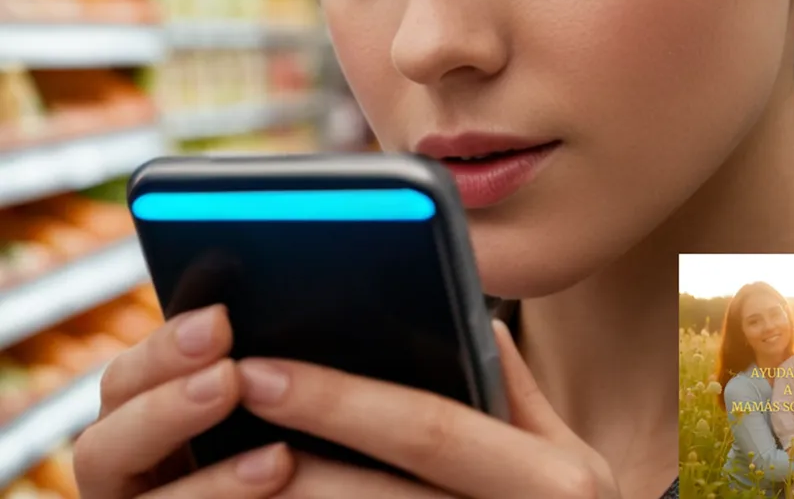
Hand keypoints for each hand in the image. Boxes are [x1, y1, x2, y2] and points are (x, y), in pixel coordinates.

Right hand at [73, 304, 295, 498]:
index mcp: (136, 429)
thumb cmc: (292, 456)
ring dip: (210, 485)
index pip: (126, 383)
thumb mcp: (264, 415)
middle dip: (166, 409)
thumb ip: (253, 381)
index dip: (164, 350)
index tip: (221, 321)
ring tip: (280, 458)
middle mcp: (122, 484)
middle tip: (230, 377)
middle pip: (104, 447)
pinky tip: (278, 478)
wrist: (330, 490)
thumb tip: (286, 318)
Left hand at [234, 320, 619, 496]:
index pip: (426, 428)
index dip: (340, 399)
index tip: (263, 366)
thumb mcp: (571, 461)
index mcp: (548, 480)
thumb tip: (471, 317)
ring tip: (218, 470)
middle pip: (377, 496)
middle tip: (225, 404)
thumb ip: (518, 391)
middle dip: (295, 451)